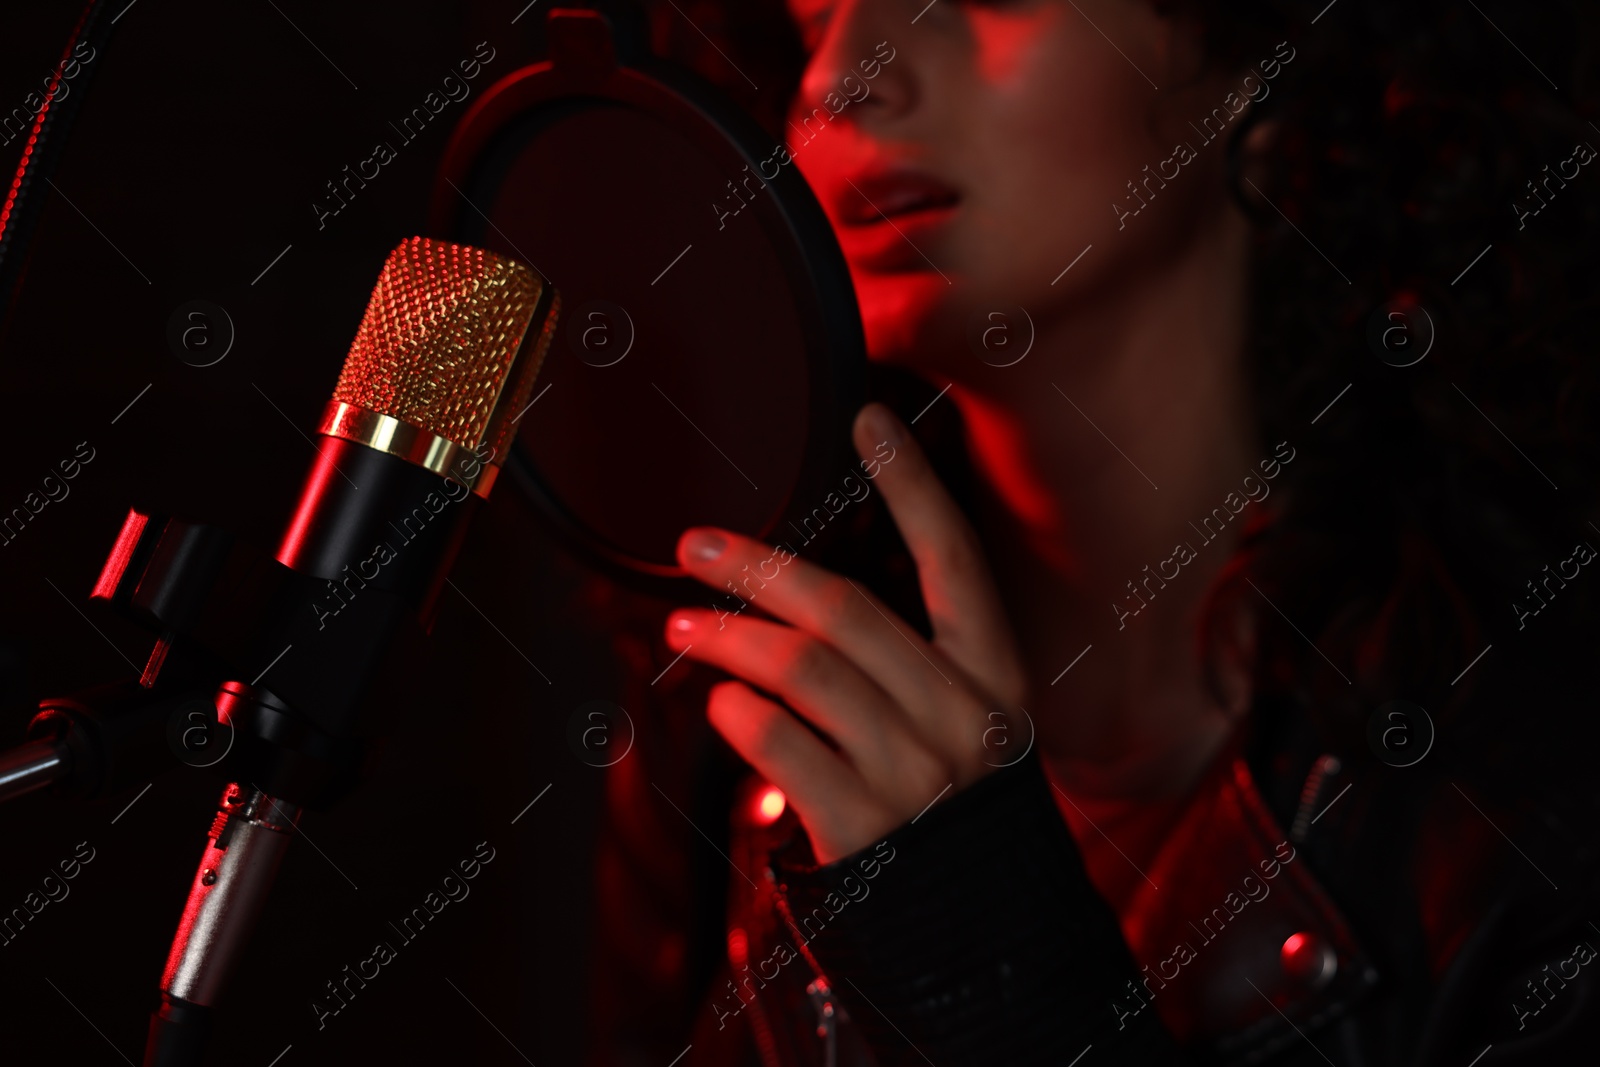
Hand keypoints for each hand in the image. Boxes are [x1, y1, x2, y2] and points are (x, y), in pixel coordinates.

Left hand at [665, 402, 1028, 863]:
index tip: (868, 415)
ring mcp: (915, 776)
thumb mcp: (964, 736)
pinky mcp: (863, 831)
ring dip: (726, 638)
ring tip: (681, 628)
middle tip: (695, 543)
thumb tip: (799, 607)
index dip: (912, 484)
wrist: (983, 952)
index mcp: (997, 681)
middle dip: (759, 565)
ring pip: (801, 669)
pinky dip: (737, 714)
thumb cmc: (954, 822)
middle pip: (845, 609)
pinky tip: (719, 704)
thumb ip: (907, 673)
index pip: (954, 561)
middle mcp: (963, 718)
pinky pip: (780, 744)